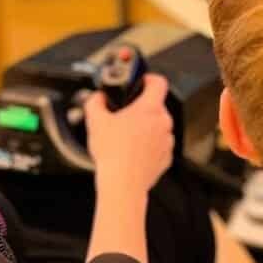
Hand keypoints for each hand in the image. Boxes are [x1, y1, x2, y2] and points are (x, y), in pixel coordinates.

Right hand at [84, 73, 173, 197]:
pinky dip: (148, 146)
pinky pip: (158, 145)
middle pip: (156, 106)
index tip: (141, 81)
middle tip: (124, 115)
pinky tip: (131, 152)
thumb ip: (95, 101)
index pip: (158, 82)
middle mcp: (163, 123)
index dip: (149, 78)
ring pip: (158, 126)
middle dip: (141, 108)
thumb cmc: (112, 154)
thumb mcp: (95, 120)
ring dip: (145, 128)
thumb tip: (98, 98)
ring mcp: (167, 142)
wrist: (123, 184)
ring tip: (126, 137)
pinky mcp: (166, 159)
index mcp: (150, 109)